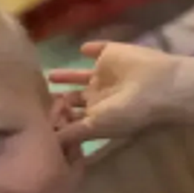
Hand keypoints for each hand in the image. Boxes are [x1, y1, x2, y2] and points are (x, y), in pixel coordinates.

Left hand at [48, 42, 182, 143]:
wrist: (159, 86)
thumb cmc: (127, 111)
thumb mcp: (95, 126)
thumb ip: (71, 132)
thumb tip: (48, 145)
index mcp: (95, 113)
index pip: (70, 116)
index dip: (56, 117)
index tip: (35, 118)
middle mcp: (99, 94)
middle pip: (73, 98)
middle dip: (57, 99)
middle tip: (34, 98)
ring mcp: (105, 74)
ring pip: (79, 75)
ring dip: (66, 76)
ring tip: (48, 76)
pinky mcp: (110, 54)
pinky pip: (98, 49)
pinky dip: (90, 48)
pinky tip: (82, 47)